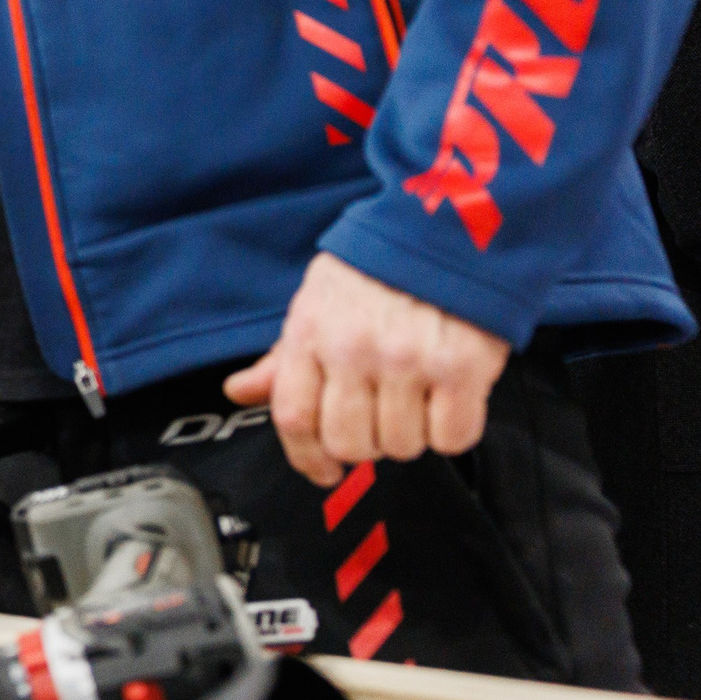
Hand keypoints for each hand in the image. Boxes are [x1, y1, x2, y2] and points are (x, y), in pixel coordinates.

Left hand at [224, 251, 510, 486]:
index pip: (292, 417)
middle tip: (379, 420)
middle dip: (364, 445)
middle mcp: (353, 349)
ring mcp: (407, 360)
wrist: (446, 228)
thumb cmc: (377, 270)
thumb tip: (238, 390)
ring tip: (418, 397)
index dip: (305, 457)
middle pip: (348, 442)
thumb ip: (282, 357)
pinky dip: (453, 430)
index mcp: (310, 332)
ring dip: (411, 435)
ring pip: (401, 446)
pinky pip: (453, 438)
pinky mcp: (461, 368)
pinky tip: (449, 398)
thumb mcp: (316, 302)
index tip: (323, 470)